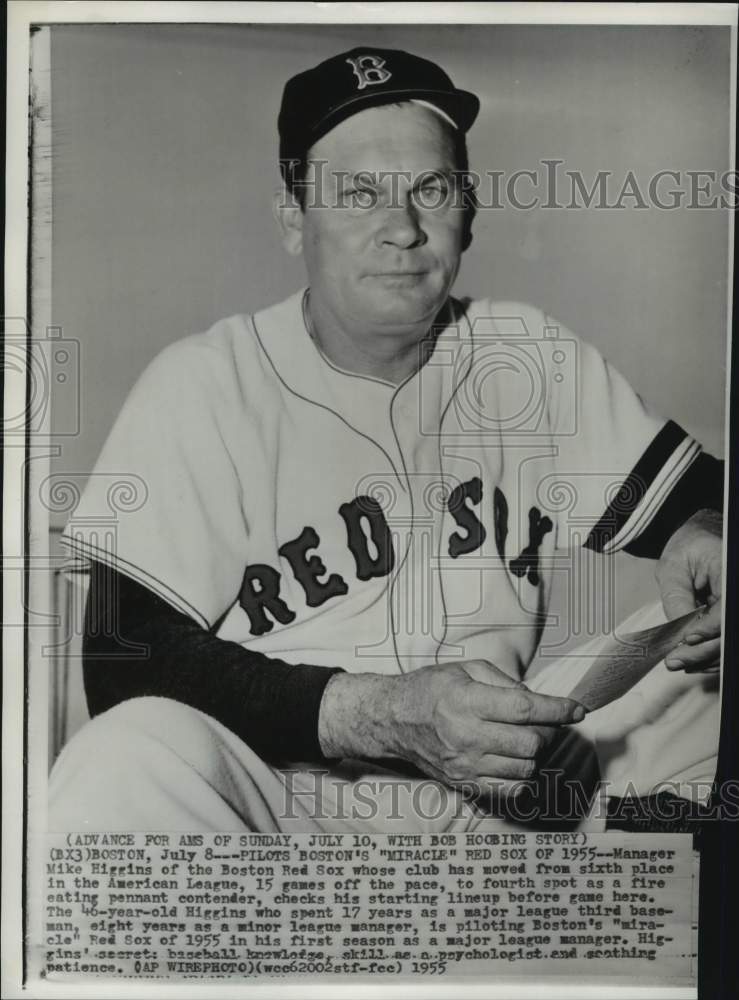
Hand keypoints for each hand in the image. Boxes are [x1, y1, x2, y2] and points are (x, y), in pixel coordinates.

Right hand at [318, 660, 584, 797]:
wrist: (391, 719)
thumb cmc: (430, 688)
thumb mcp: (466, 669)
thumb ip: (505, 682)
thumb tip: (539, 701)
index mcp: (467, 701)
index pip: (525, 708)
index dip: (558, 709)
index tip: (577, 709)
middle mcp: (466, 735)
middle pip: (531, 743)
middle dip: (547, 731)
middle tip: (542, 721)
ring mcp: (465, 765)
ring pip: (525, 768)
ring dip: (534, 753)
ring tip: (524, 738)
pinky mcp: (463, 784)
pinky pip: (510, 789)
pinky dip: (521, 775)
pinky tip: (514, 758)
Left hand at [655, 508, 722, 671]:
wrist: (698, 540)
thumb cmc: (688, 547)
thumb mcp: (673, 566)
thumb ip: (677, 597)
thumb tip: (681, 631)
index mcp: (729, 570)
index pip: (726, 609)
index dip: (710, 628)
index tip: (688, 638)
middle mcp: (735, 591)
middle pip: (728, 632)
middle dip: (703, 651)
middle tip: (676, 661)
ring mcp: (733, 605)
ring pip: (728, 642)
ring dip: (705, 657)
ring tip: (678, 662)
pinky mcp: (728, 616)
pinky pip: (725, 640)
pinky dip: (709, 653)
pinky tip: (690, 658)